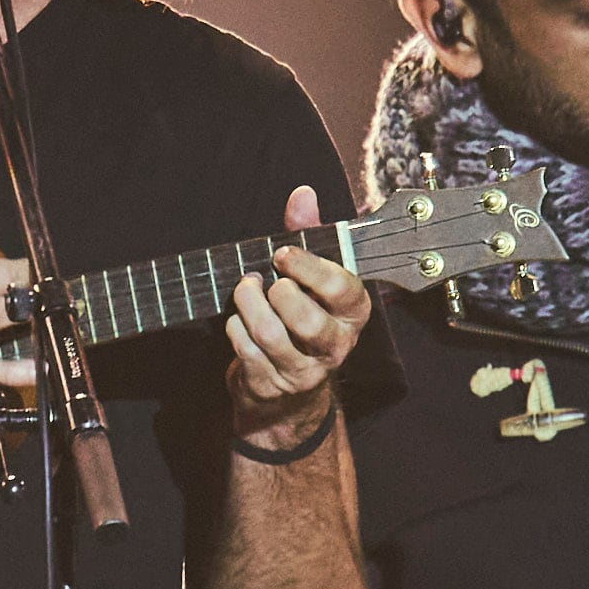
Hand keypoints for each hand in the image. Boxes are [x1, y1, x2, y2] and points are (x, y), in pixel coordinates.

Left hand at [227, 183, 370, 450]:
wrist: (287, 393)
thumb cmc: (300, 319)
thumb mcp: (309, 276)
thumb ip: (307, 234)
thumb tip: (302, 195)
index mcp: (353, 313)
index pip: (342, 288)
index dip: (308, 267)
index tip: (282, 253)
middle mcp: (336, 345)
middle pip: (307, 318)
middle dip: (277, 292)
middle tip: (263, 280)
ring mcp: (304, 370)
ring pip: (271, 334)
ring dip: (248, 306)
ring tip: (245, 291)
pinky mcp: (272, 385)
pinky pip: (246, 351)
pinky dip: (235, 329)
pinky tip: (237, 320)